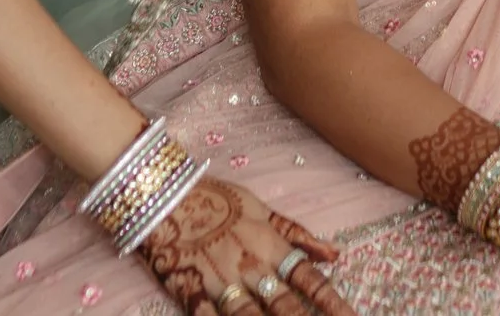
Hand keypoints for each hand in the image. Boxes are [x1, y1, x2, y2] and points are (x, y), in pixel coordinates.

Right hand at [138, 178, 357, 315]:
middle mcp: (249, 267)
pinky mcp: (190, 292)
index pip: (309, 280)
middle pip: (285, 306)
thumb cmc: (216, 198)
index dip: (333, 304)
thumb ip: (297, 235)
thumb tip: (336, 254)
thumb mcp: (261, 209)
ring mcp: (220, 282)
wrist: (163, 194)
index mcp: (269, 246)